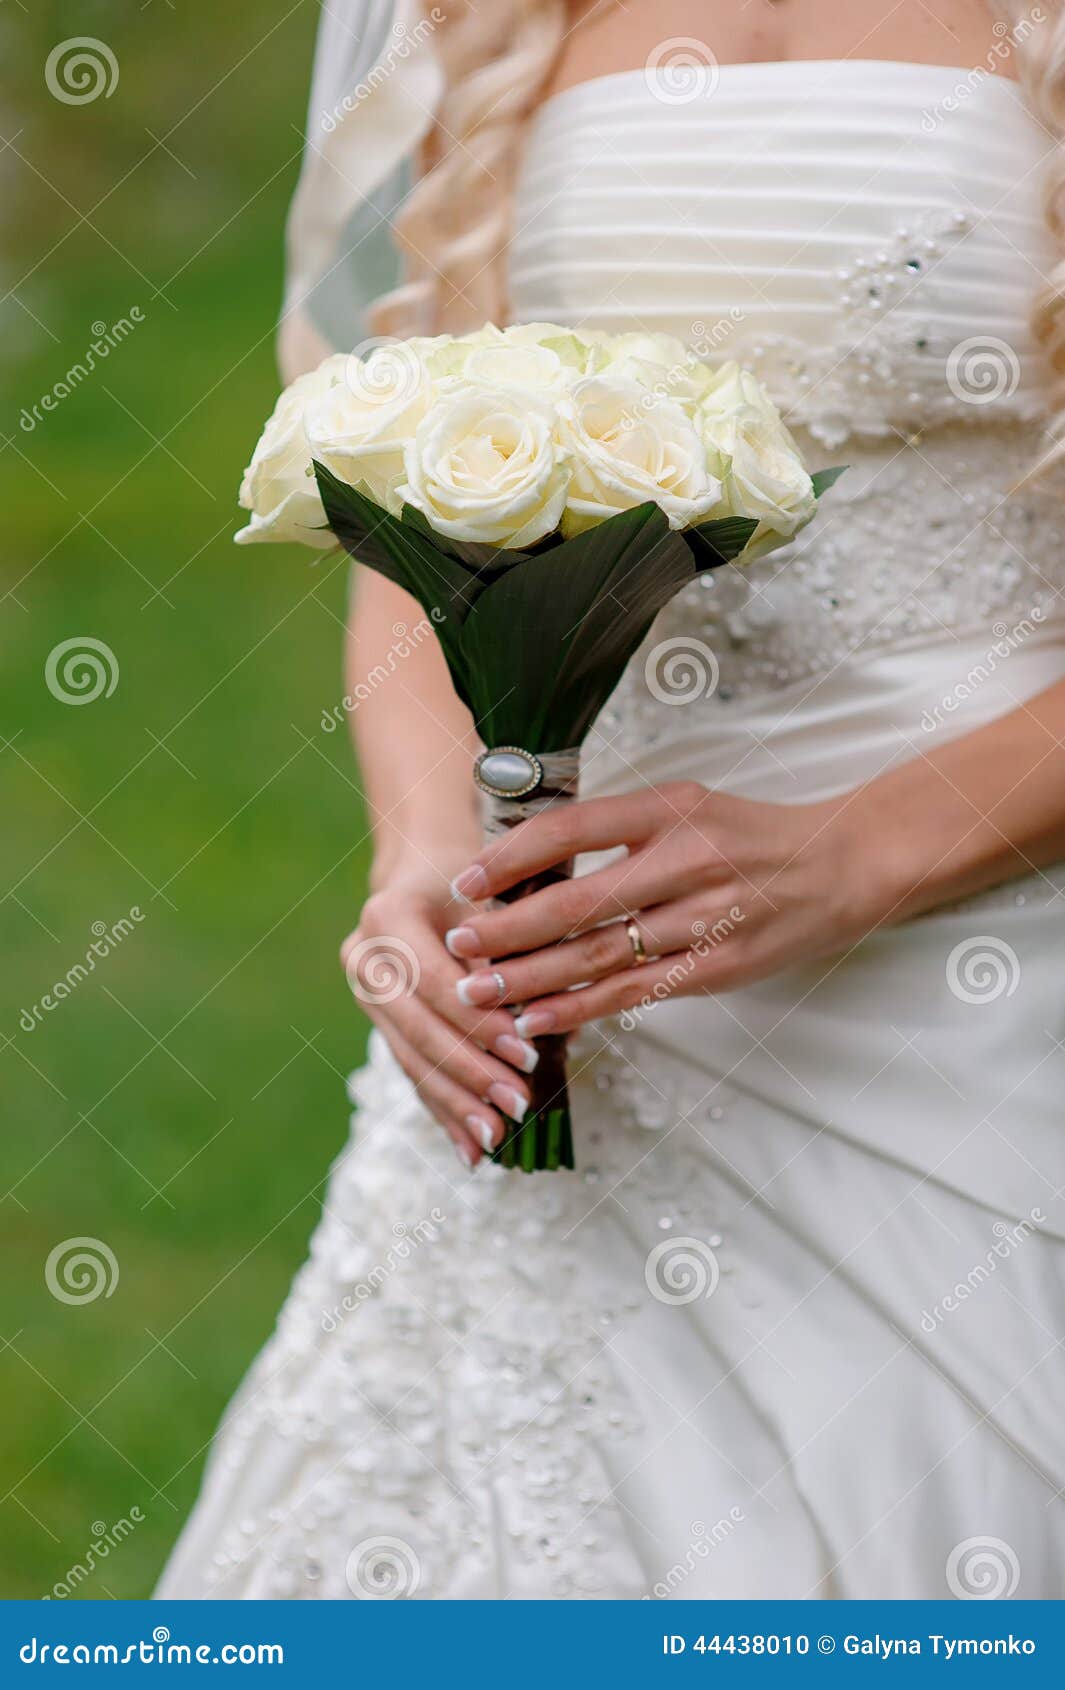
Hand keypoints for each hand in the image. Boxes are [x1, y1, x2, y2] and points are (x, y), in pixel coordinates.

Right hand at [340, 858, 538, 1166]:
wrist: (425, 869)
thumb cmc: (472, 876)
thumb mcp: (490, 894)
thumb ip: (504, 950)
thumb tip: (538, 1017)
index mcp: (388, 916)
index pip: (435, 983)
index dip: (479, 1024)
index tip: (526, 1055)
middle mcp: (364, 956)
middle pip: (418, 1029)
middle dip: (470, 1073)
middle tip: (517, 1104)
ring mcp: (364, 993)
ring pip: (411, 1058)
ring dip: (457, 1103)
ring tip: (497, 1137)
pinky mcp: (378, 1022)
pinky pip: (411, 1072)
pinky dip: (443, 1112)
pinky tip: (470, 1150)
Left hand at [442, 781, 884, 1033]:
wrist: (840, 866)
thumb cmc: (749, 835)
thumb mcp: (686, 805)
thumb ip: (618, 827)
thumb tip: (528, 851)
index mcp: (669, 810)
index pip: (573, 829)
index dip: (511, 857)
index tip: (466, 882)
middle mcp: (685, 861)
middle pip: (579, 901)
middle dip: (509, 929)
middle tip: (457, 945)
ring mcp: (704, 919)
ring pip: (601, 954)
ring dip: (531, 977)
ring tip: (479, 991)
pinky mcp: (717, 968)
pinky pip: (635, 992)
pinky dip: (581, 1008)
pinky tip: (538, 1018)